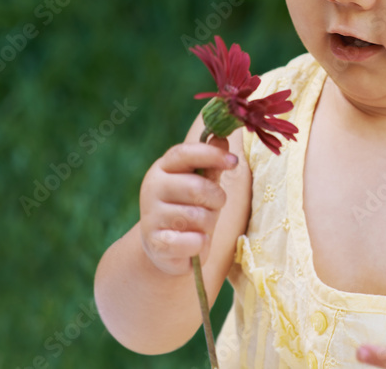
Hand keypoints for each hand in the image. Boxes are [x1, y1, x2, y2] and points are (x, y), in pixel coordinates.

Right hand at [138, 137, 235, 274]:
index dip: (211, 155)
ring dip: (209, 223)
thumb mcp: (202, 183)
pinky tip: (196, 242)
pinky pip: (193, 241)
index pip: (184, 153)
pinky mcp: (156, 243)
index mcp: (163, 168)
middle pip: (197, 187)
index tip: (234, 162)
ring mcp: (151, 216)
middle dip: (216, 199)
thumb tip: (222, 138)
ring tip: (201, 226)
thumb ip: (211, 164)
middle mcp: (152, 188)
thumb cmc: (190, 208)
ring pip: (198, 216)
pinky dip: (202, 243)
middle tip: (216, 205)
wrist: (165, 246)